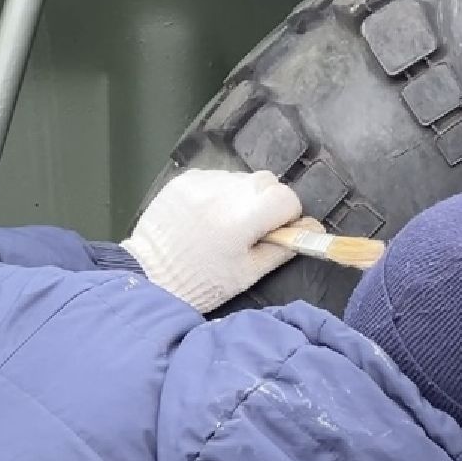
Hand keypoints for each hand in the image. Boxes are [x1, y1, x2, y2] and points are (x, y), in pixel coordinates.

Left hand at [124, 169, 302, 312]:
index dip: (287, 216)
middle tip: (250, 231)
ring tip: (224, 224)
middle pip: (267, 182)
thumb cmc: (203, 282)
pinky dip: (220, 194)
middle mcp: (223, 192)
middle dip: (267, 203)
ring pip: (242, 178)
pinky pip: (217, 178)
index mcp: (242, 217)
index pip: (287, 197)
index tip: (275, 233)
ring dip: (243, 197)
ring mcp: (201, 182)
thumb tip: (311, 228)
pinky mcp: (184, 179)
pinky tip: (207, 216)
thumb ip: (284, 247)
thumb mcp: (250, 273)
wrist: (150, 276)